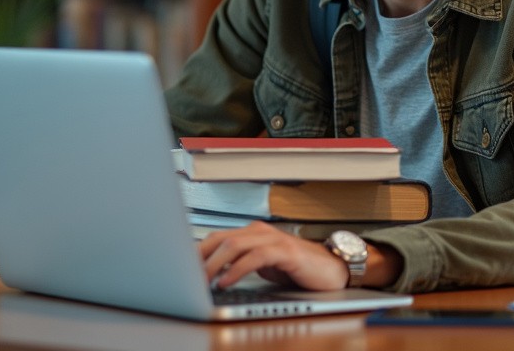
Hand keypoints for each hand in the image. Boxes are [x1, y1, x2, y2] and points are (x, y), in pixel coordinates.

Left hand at [199, 221, 348, 290]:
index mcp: (253, 233)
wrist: (333, 269)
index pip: (218, 237)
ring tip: (202, 281)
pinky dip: (238, 269)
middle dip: (200, 258)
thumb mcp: (263, 267)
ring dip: (214, 264)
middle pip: (222, 238)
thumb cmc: (298, 268)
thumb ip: (241, 265)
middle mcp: (261, 232)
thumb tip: (211, 275)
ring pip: (235, 245)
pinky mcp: (287, 252)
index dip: (197, 252)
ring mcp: (274, 240)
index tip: (180, 269)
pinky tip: (227, 281)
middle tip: (186, 277)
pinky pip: (256, 257)